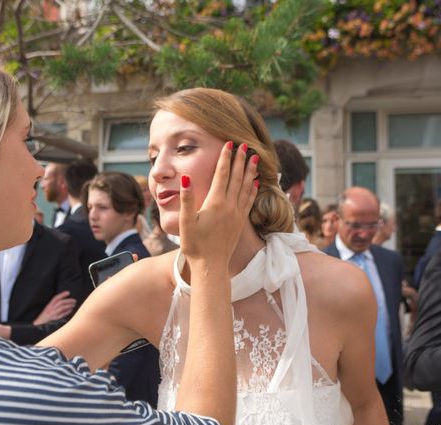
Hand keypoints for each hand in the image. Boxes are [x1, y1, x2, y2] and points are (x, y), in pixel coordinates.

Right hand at [33, 291, 76, 325]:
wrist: (40, 322)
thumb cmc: (45, 314)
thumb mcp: (48, 307)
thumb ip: (55, 303)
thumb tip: (64, 299)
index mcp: (49, 304)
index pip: (56, 298)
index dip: (62, 294)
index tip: (68, 292)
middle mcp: (50, 308)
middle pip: (60, 303)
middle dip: (68, 301)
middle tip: (74, 300)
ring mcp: (52, 314)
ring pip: (62, 308)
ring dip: (69, 306)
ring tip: (74, 305)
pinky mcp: (54, 318)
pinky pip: (62, 315)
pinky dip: (67, 312)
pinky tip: (71, 310)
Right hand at [179, 141, 258, 266]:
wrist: (211, 266)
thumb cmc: (194, 245)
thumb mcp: (185, 222)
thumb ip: (186, 199)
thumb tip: (186, 178)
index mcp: (215, 203)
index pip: (222, 174)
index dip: (225, 157)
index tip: (229, 143)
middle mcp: (229, 206)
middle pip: (236, 177)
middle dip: (240, 160)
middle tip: (245, 145)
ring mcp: (237, 214)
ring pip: (245, 187)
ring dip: (249, 171)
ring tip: (254, 158)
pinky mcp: (240, 222)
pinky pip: (249, 201)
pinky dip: (252, 189)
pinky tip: (255, 183)